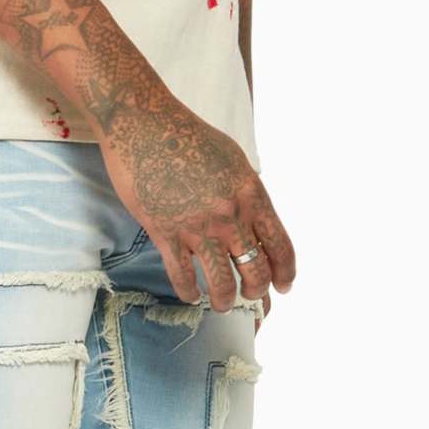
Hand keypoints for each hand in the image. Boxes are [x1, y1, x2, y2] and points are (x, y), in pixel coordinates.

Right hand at [100, 95, 296, 310]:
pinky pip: (181, 275)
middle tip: (250, 295)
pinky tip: (190, 294)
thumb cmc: (186, 135)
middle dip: (256, 291)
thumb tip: (252, 217)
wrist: (143, 124)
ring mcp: (197, 226)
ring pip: (222, 282)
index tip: (283, 286)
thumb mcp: (232, 158)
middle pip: (255, 270)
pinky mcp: (165, 232)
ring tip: (220, 304)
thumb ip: (245, 191)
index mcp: (250, 194)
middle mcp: (229, 215)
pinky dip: (188, 291)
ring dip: (224, 300)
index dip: (285, 272)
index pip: (280, 245)